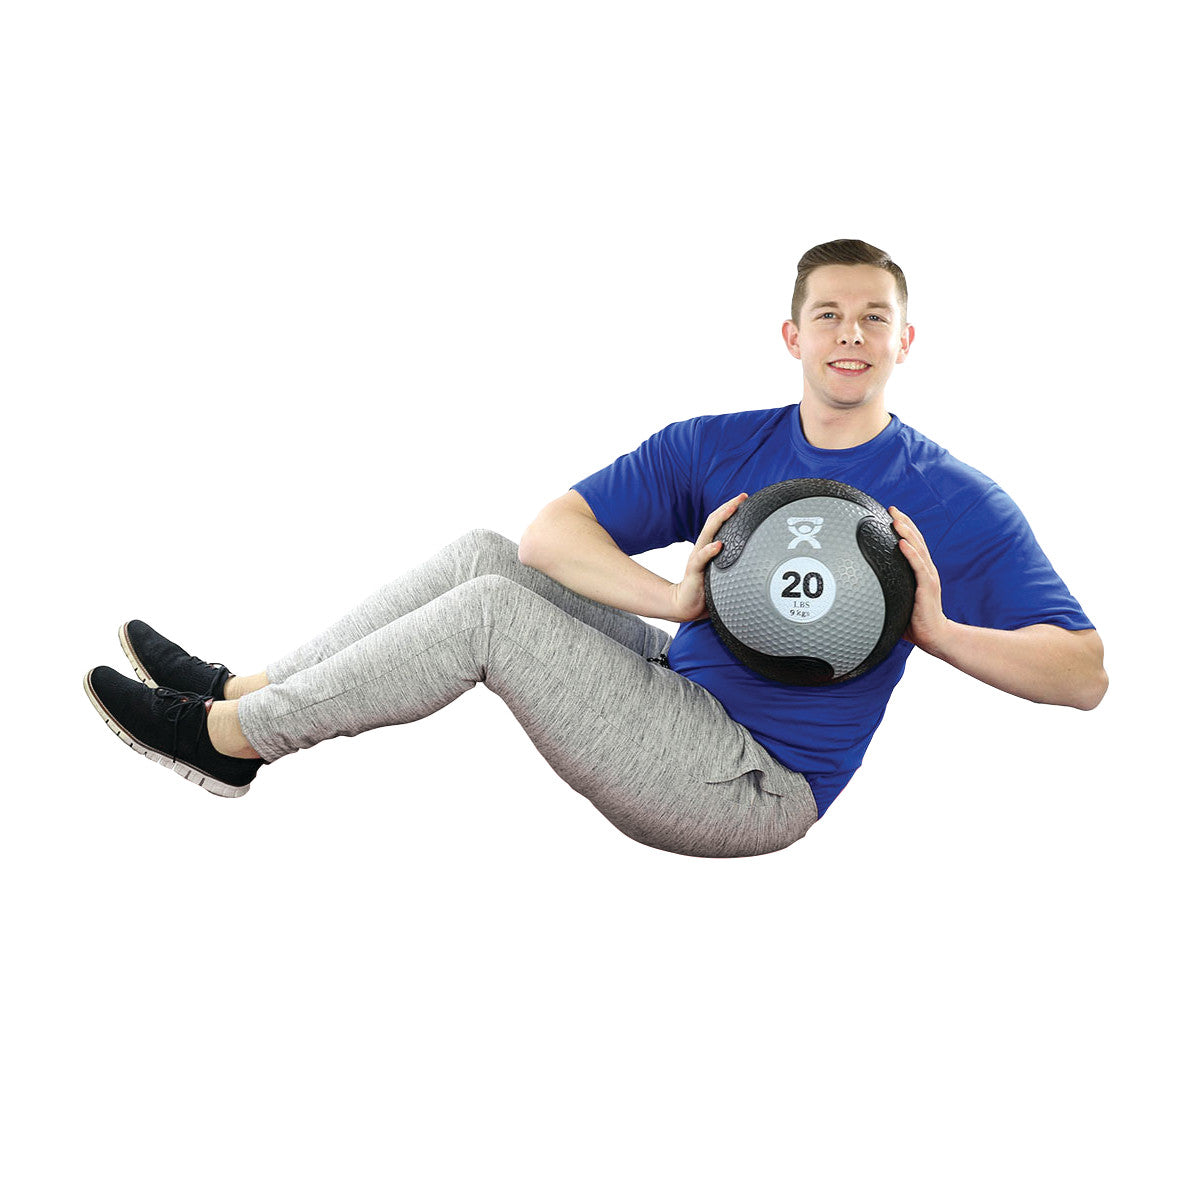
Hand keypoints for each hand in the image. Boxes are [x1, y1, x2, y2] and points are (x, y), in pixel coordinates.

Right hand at [670, 493, 748, 621]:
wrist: (685, 605)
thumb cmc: (706, 589)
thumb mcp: (722, 572)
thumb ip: (734, 562)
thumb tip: (759, 557)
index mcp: (708, 547)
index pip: (718, 522)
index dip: (729, 508)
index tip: (745, 498)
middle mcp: (702, 548)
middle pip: (713, 522)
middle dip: (727, 507)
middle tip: (741, 497)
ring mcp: (697, 559)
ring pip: (707, 534)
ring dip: (720, 520)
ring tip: (731, 510)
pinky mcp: (693, 573)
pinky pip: (700, 559)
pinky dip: (709, 551)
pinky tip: (718, 545)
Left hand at [889, 506, 949, 652]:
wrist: (935, 636)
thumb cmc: (915, 621)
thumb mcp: (898, 601)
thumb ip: (885, 592)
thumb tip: (859, 590)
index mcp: (921, 572)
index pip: (913, 544)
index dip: (904, 528)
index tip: (891, 515)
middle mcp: (926, 570)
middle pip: (916, 540)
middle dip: (904, 523)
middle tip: (892, 509)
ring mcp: (928, 577)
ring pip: (918, 549)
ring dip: (907, 532)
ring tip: (896, 520)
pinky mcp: (927, 587)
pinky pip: (918, 567)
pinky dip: (910, 553)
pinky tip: (902, 543)